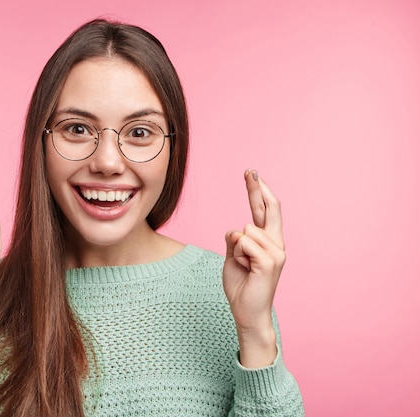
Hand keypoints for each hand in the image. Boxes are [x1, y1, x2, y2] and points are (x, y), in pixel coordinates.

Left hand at [223, 169, 285, 366]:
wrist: (247, 311)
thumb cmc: (241, 285)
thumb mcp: (233, 257)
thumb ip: (235, 240)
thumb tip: (237, 229)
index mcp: (268, 242)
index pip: (264, 211)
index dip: (258, 192)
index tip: (252, 174)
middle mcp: (276, 244)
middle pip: (267, 209)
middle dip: (256, 188)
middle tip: (249, 170)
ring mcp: (276, 253)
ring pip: (246, 231)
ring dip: (236, 249)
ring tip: (244, 267)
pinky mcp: (270, 262)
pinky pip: (244, 243)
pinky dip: (238, 255)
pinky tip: (246, 269)